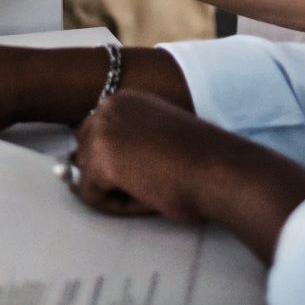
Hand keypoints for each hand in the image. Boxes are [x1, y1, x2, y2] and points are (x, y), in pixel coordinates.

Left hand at [70, 91, 304, 260]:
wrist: (219, 169)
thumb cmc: (197, 160)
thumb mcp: (155, 135)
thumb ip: (125, 141)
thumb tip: (85, 167)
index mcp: (122, 98)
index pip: (96, 137)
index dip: (121, 162)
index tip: (152, 164)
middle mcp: (107, 106)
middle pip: (84, 154)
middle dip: (110, 175)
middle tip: (150, 180)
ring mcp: (100, 130)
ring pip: (86, 176)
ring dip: (113, 190)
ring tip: (151, 186)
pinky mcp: (99, 160)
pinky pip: (91, 196)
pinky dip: (116, 206)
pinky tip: (146, 196)